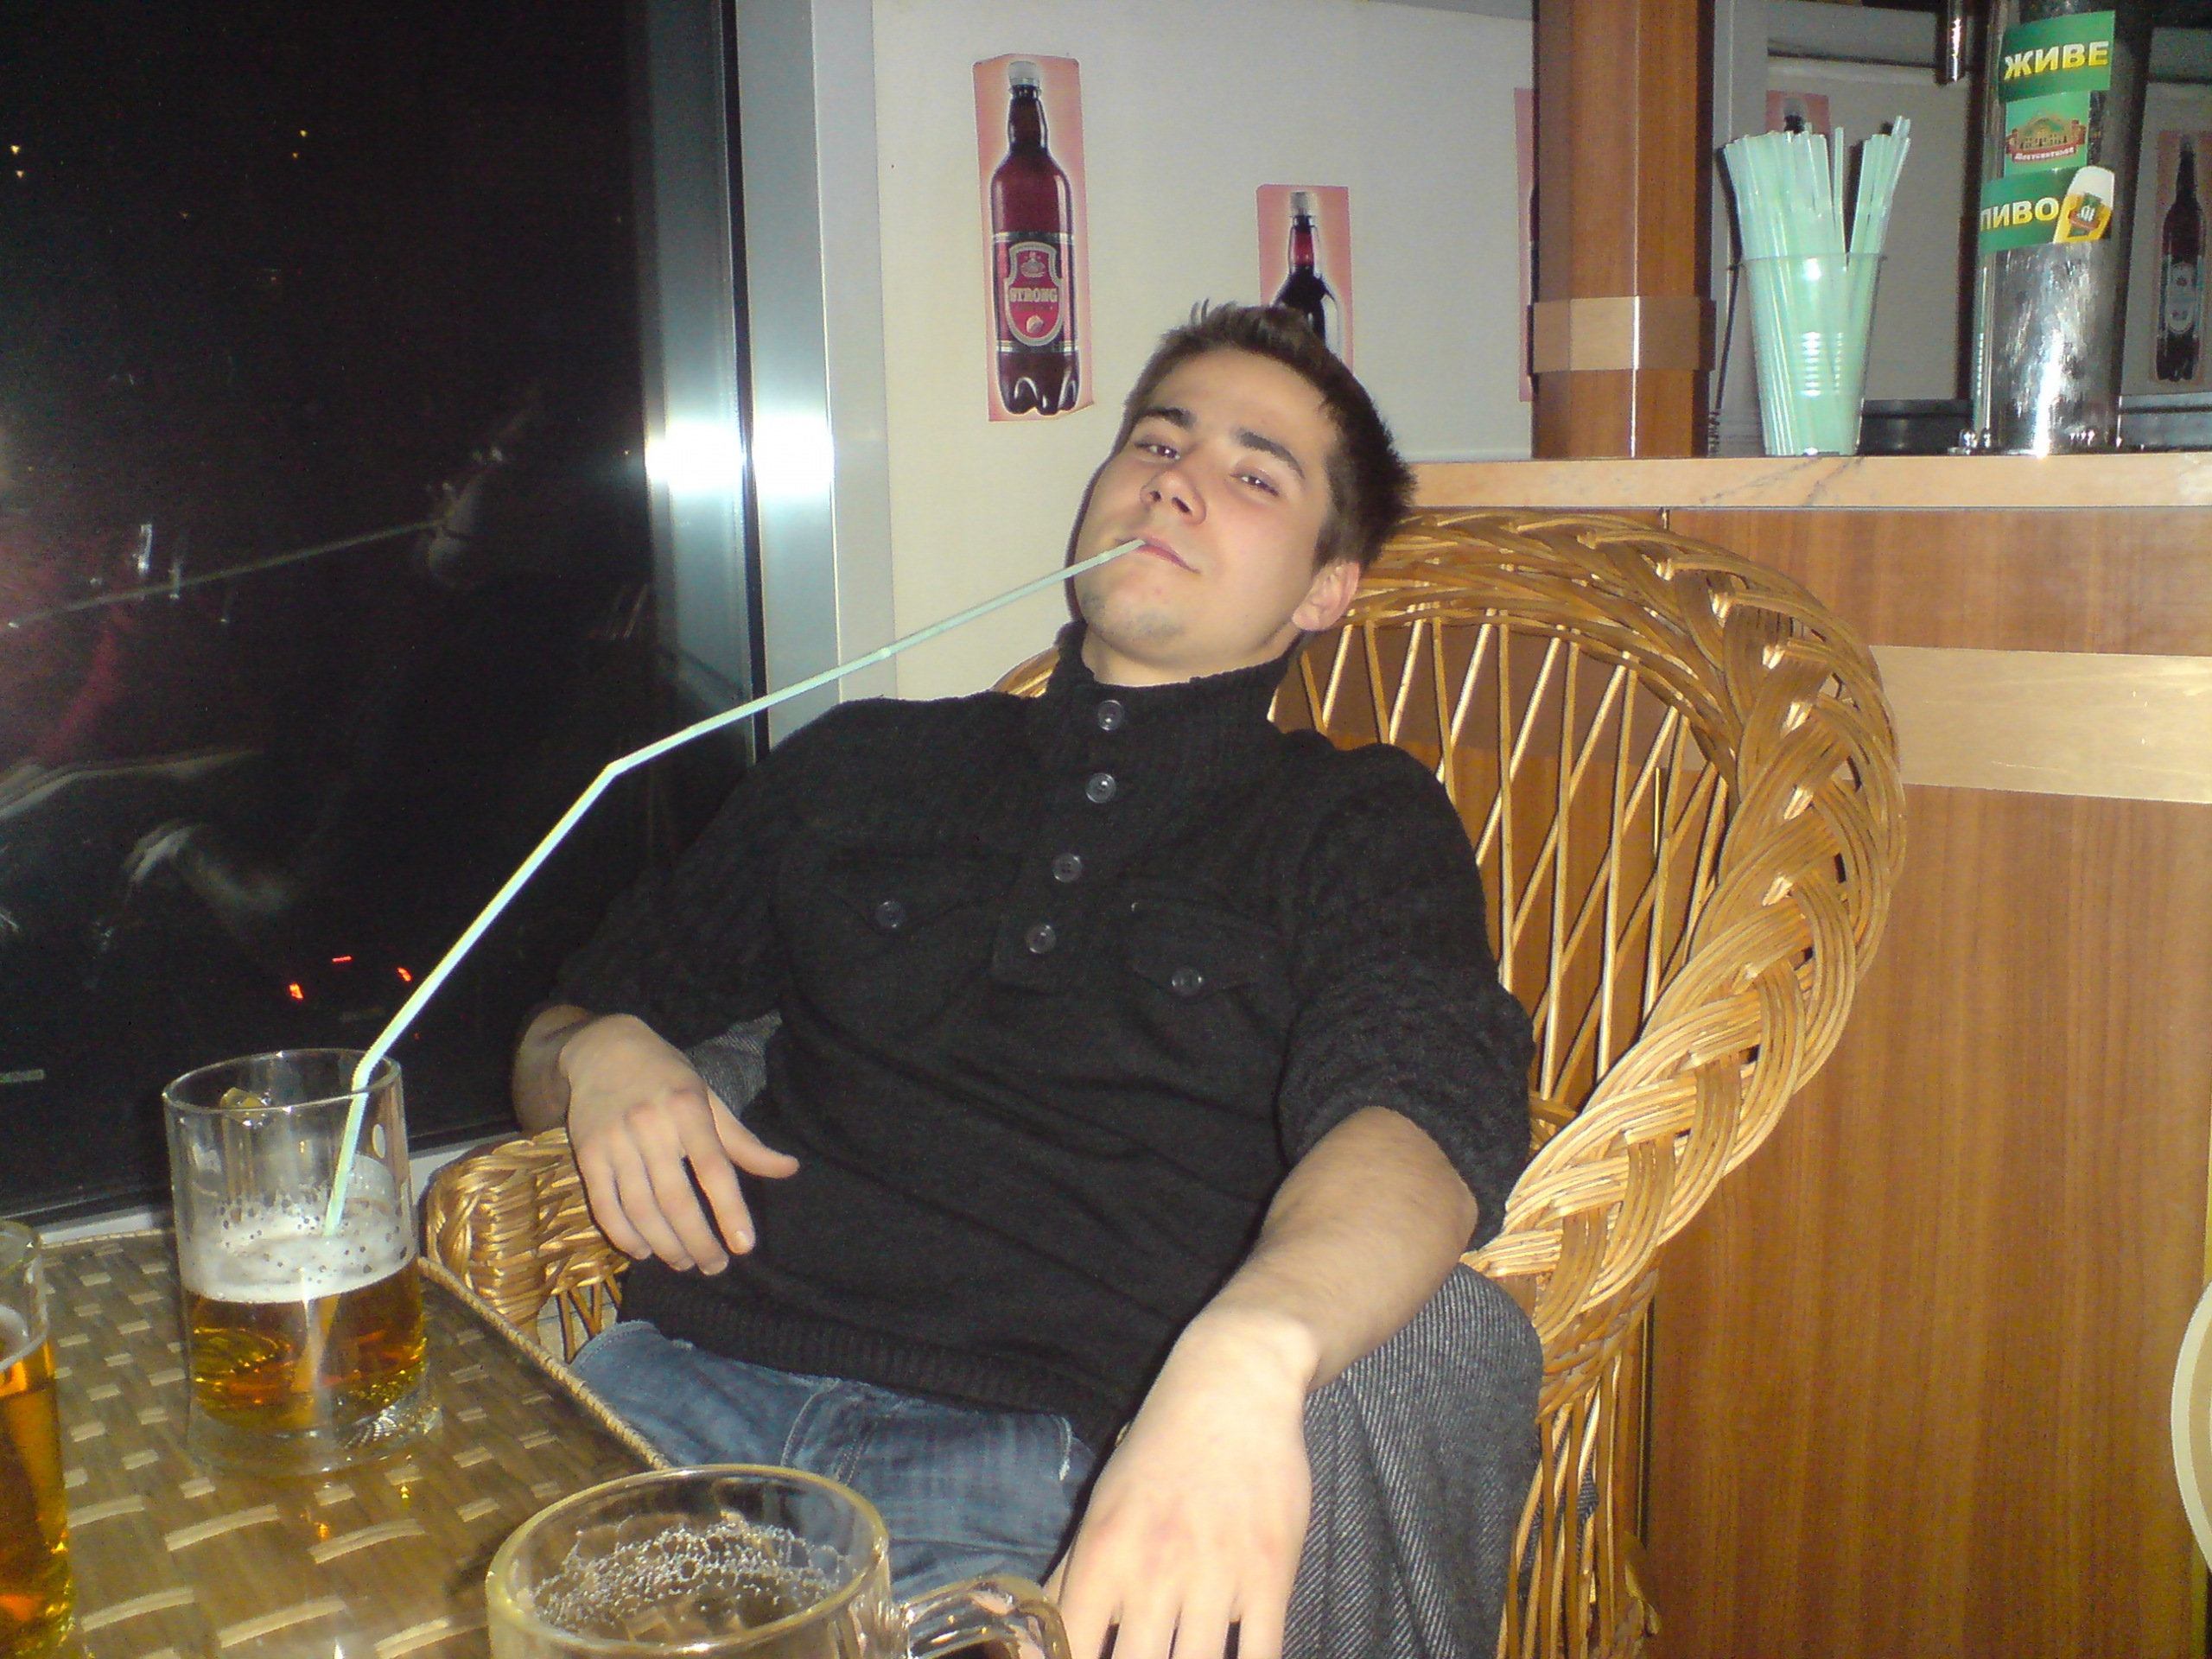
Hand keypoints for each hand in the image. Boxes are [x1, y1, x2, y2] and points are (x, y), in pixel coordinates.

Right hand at [559, 1013, 797, 1273]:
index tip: (745, 1246)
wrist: (602, 1051)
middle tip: (715, 1266)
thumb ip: (743, 1141)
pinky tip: (644, 1251)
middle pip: (676, 1199)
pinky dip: (624, 1236)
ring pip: (641, 1209)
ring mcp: (615, 1142)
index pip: (714, 1169)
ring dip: (665, 1245)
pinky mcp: (587, 1155)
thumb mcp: (708, 1099)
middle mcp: (651, 1126)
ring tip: (685, 1263)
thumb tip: (789, 1169)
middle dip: (698, 1241)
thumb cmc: (666, 1078)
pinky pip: (605, 1206)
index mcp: (688, 1109)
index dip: (730, 1211)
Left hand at [1048, 1308, 1315, 1658]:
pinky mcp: (1270, 1575)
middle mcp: (1154, 1568)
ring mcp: (1216, 1573)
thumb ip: (1071, 1577)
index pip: (1071, 1647)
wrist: (1232, 1385)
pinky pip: (1260, 1655)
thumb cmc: (1159, 1451)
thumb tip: (1037, 1638)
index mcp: (1103, 1552)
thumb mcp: (1102, 1507)